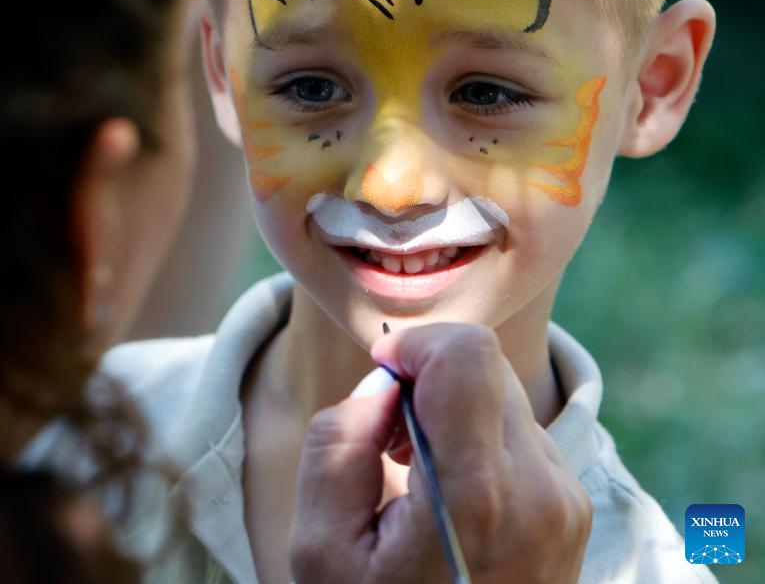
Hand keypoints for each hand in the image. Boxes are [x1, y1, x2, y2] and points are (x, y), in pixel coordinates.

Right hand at [291, 323, 591, 583]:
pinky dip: (480, 442)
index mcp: (478, 498)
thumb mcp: (320, 550)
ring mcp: (566, 502)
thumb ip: (340, 441)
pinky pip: (523, 435)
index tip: (383, 375)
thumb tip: (385, 382)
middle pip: (486, 368)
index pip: (469, 356)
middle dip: (430, 381)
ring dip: (455, 413)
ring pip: (504, 396)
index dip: (416, 346)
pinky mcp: (575, 510)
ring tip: (415, 474)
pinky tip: (450, 495)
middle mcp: (540, 492)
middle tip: (389, 437)